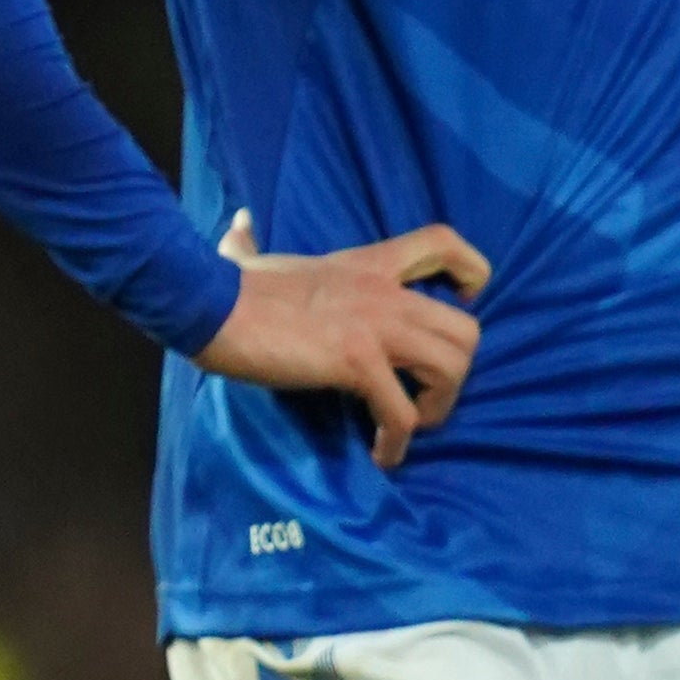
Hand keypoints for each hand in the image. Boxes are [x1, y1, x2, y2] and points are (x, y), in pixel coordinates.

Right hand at [199, 211, 490, 470]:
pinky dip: (398, 441)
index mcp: (370, 264)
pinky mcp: (356, 362)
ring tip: (408, 426)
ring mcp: (376, 327)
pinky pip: (401, 411)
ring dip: (438, 407)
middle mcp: (386, 293)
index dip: (471, 270)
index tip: (465, 300)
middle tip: (425, 394)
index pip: (443, 242)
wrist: (209, 304)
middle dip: (458, 371)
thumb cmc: (229, 286)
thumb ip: (252, 243)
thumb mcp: (254, 257)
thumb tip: (238, 224)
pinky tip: (381, 454)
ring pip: (452, 367)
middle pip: (467, 328)